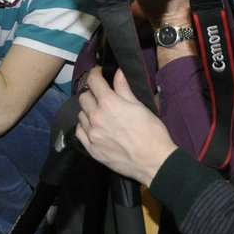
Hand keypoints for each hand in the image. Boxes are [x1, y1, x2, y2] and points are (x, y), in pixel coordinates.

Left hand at [74, 69, 176, 186]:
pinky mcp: (92, 149)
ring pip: (81, 114)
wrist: (154, 161)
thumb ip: (124, 88)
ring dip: (88, 110)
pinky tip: (94, 127)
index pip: (93, 81)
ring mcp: (92, 135)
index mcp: (109, 103)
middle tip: (101, 95)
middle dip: (92, 92)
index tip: (99, 73)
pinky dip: (85, 126)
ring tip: (99, 113)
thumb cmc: (151, 132)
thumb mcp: (140, 106)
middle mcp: (96, 117)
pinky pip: (80, 132)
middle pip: (84, 97)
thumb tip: (118, 72)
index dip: (95, 73)